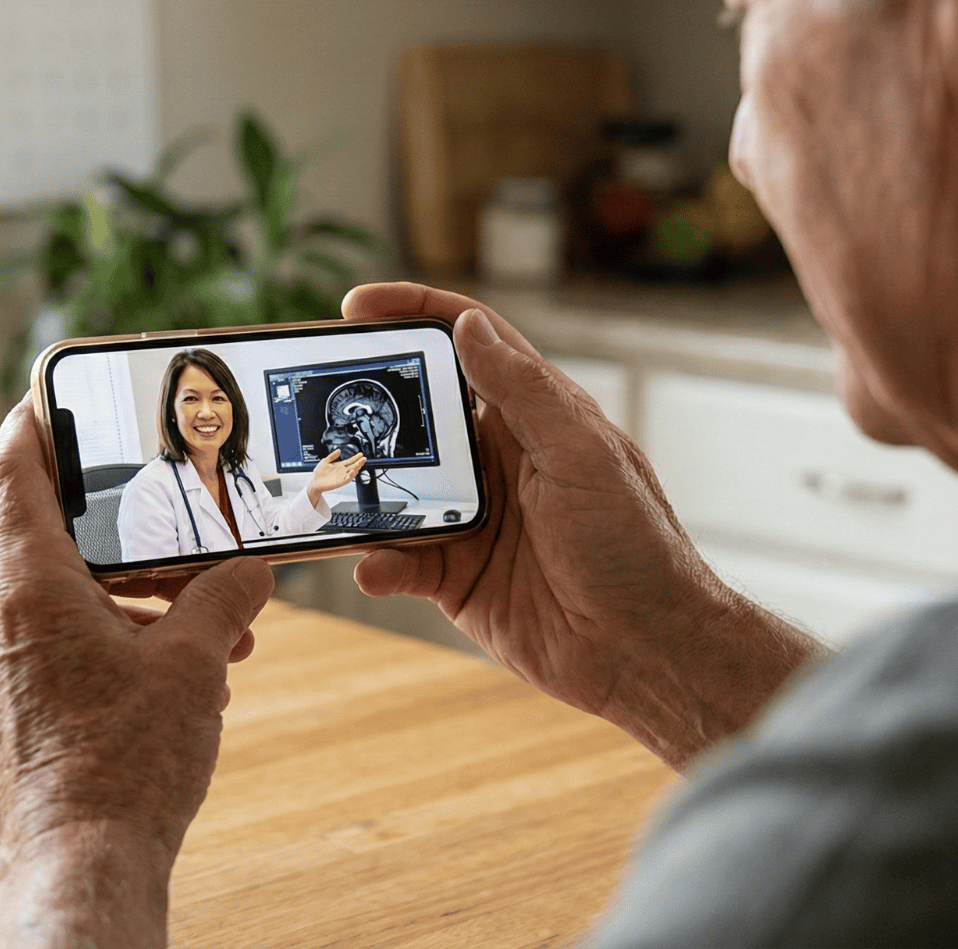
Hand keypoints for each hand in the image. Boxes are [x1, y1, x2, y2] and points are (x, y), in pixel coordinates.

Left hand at [0, 397, 274, 947]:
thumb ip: (224, 601)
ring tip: (204, 633)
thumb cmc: (126, 766)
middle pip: (53, 546)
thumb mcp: (195, 666)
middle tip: (186, 542)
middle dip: (130, 545)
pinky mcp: (0, 716)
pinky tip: (169, 681)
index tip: (50, 394)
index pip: (13, 474)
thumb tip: (250, 572)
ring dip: (130, 607)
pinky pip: (51, 654)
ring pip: (60, 607)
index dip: (33, 423)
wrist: (78, 868)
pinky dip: (107, 648)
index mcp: (27, 588)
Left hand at [304, 449, 365, 505]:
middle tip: (364, 458)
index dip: (355, 458)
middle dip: (359, 462)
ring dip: (356, 468)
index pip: (350, 461)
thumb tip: (339, 450)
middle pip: (353, 466)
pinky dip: (350, 475)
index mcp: (339, 466)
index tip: (360, 454)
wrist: (314, 482)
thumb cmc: (319, 473)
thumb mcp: (325, 461)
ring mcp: (342, 477)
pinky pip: (347, 479)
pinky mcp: (340, 482)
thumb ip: (332, 456)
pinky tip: (352, 471)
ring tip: (360, 464)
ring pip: (352, 472)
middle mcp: (342, 471)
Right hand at [342, 283, 819, 768]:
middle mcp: (497, 460)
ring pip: (393, 489)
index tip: (356, 306)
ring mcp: (471, 519)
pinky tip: (374, 570)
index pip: (467, 344)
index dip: (414, 314)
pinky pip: (398, 562)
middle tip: (310, 400)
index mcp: (532, 417)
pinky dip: (378, 564)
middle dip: (362, 405)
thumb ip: (522, 391)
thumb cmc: (634, 545)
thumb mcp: (581, 454)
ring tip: (316, 486)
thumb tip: (470, 325)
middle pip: (414, 414)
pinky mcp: (455, 577)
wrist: (646, 652)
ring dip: (355, 489)